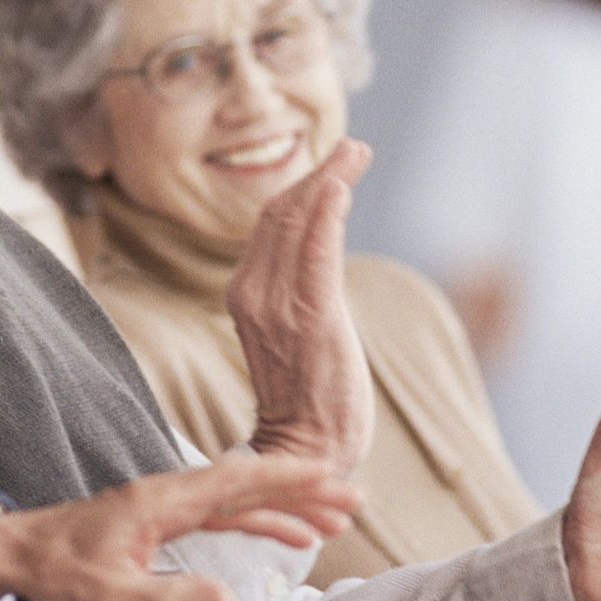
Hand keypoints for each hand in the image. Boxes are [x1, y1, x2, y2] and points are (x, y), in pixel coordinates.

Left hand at [0, 454, 358, 600]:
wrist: (19, 553)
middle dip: (303, 489)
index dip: (287, 476)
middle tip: (355, 500)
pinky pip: (223, 513)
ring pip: (240, 498)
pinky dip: (258, 519)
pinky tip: (284, 534)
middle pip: (249, 483)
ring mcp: (169, 503)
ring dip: (287, 507)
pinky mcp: (164, 518)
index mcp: (164, 500)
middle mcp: (172, 492)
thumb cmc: (61, 572)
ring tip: (334, 524)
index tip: (331, 470)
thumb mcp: (115, 595)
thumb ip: (172, 596)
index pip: (238, 480)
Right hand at [227, 139, 374, 475]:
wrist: (304, 452)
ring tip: (356, 153)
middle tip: (354, 148)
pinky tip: (340, 188)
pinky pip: (315, 255)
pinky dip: (325, 215)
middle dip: (319, 174)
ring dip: (329, 181)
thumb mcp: (293, 331)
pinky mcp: (309, 318)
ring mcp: (278, 305)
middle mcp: (253, 293)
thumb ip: (298, 288)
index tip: (336, 165)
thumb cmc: (306, 396)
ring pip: (297, 224)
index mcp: (244, 293)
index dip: (304, 187)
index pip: (270, 223)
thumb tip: (323, 246)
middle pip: (282, 214)